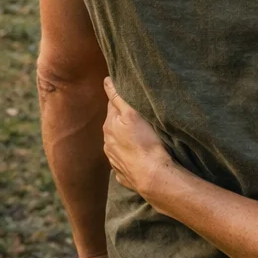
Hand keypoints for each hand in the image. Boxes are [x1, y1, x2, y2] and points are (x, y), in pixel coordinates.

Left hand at [103, 77, 173, 198]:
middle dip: (122, 118)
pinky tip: (138, 154)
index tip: (129, 95)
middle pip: (114, 124)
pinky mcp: (122, 173)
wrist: (152, 176)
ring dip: (125, 137)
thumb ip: (118, 97)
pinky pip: (124, 159)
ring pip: (118, 142)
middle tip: (137, 115)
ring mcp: (114, 159)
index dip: (120, 98)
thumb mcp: (132, 114)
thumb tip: (106, 81)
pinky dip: (129, 154)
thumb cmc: (146, 142)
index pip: (112, 104)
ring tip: (139, 135)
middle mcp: (107, 142)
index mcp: (109, 125)